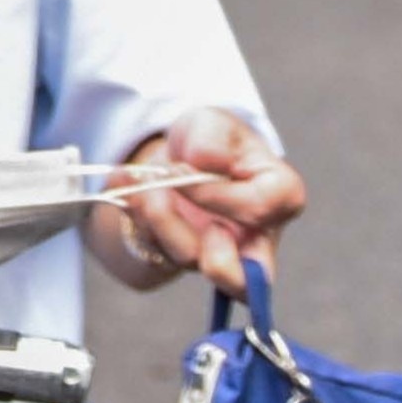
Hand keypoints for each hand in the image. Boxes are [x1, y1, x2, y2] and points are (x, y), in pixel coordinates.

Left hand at [116, 108, 305, 294]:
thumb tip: (205, 162)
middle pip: (244, 280)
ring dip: (155, 218)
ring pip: (187, 259)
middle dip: (212, 261)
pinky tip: (122, 181)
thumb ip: (212, 138)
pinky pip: (153, 249)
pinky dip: (133, 215)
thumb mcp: (212, 122)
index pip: (258, 210)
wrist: (180, 155)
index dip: (214, 194)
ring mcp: (216, 253)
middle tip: (189, 214)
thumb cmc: (211, 140)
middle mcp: (253, 237)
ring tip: (144, 180)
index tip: (180, 168)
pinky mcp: (180, 255)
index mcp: (279, 197)